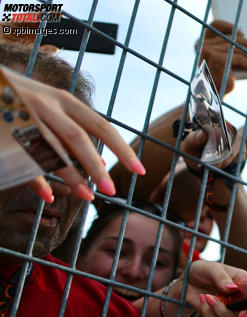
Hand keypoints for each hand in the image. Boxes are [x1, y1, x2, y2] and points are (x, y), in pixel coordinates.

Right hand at [0, 64, 144, 202]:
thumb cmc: (20, 97)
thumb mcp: (50, 104)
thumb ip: (73, 128)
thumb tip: (101, 163)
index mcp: (66, 102)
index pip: (102, 127)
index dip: (122, 150)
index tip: (140, 171)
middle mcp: (48, 105)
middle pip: (78, 139)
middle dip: (96, 167)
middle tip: (112, 191)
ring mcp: (25, 115)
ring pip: (52, 148)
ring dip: (71, 174)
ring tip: (86, 196)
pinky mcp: (5, 128)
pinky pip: (23, 156)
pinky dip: (36, 178)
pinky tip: (48, 196)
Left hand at [167, 261, 246, 316]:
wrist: (186, 281)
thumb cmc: (204, 271)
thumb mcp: (213, 268)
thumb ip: (222, 278)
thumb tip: (232, 288)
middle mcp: (242, 300)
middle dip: (244, 316)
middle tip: (238, 314)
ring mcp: (231, 311)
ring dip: (219, 311)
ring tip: (207, 296)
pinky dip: (208, 313)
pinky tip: (202, 299)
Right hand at [195, 20, 246, 94]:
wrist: (209, 99)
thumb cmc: (216, 82)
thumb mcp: (221, 63)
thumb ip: (226, 51)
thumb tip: (245, 43)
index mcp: (200, 44)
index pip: (214, 26)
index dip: (228, 27)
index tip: (241, 32)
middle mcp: (202, 45)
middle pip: (229, 38)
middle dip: (246, 44)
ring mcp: (208, 51)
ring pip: (235, 47)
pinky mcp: (217, 58)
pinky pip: (237, 57)